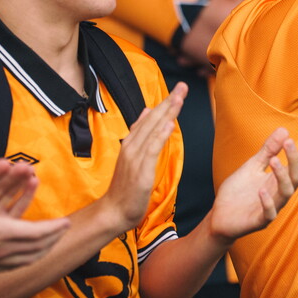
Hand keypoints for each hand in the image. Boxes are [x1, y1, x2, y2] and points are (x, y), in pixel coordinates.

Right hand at [0, 160, 69, 274]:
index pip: (36, 232)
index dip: (53, 228)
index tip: (66, 222)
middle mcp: (1, 249)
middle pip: (38, 245)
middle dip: (54, 236)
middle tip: (65, 227)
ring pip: (30, 257)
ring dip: (46, 247)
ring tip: (55, 239)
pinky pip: (19, 264)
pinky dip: (32, 258)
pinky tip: (35, 254)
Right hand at [99, 83, 186, 231]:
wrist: (114, 211)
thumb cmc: (126, 187)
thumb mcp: (134, 157)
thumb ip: (140, 134)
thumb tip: (147, 112)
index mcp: (132, 143)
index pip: (150, 118)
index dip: (164, 103)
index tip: (178, 89)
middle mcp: (132, 146)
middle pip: (152, 119)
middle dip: (168, 102)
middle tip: (183, 86)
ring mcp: (135, 157)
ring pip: (153, 130)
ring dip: (166, 113)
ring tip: (179, 98)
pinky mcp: (140, 170)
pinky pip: (151, 149)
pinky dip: (160, 135)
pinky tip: (169, 124)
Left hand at [207, 128, 297, 243]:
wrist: (220, 216)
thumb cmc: (239, 191)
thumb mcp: (253, 166)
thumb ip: (269, 150)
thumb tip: (284, 130)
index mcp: (280, 179)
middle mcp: (279, 193)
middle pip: (296, 177)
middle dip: (295, 160)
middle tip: (288, 142)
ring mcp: (272, 207)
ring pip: (285, 193)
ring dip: (282, 176)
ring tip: (274, 160)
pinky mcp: (259, 221)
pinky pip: (269, 213)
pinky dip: (267, 202)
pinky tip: (261, 190)